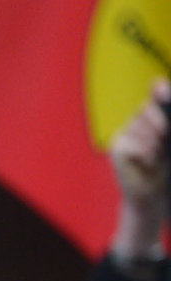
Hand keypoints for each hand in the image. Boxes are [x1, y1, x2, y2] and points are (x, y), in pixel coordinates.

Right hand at [110, 79, 170, 263]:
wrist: (153, 195)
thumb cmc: (167, 167)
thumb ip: (167, 119)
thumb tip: (157, 85)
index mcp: (155, 114)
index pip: (158, 94)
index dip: (160, 91)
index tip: (159, 88)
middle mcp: (138, 119)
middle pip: (149, 110)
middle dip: (162, 128)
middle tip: (164, 148)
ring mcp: (125, 131)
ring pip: (142, 128)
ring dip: (155, 146)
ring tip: (155, 159)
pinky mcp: (116, 145)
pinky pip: (133, 144)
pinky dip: (144, 155)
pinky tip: (144, 164)